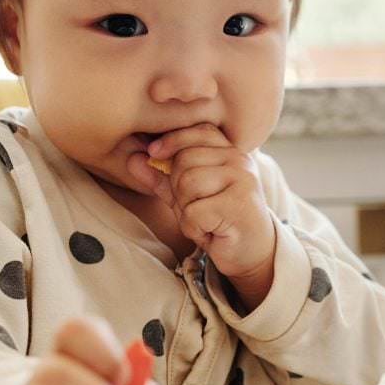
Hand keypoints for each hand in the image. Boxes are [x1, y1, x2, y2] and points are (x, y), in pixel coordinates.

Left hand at [128, 124, 276, 309]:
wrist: (251, 253)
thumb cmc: (218, 221)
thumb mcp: (187, 196)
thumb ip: (163, 177)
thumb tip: (132, 158)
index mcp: (230, 152)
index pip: (198, 131)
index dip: (172, 139)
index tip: (154, 152)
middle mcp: (239, 161)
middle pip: (185, 160)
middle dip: (178, 189)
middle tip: (195, 208)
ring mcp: (242, 181)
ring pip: (187, 184)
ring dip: (186, 210)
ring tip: (204, 220)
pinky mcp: (238, 205)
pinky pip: (194, 212)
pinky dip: (194, 228)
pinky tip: (210, 231)